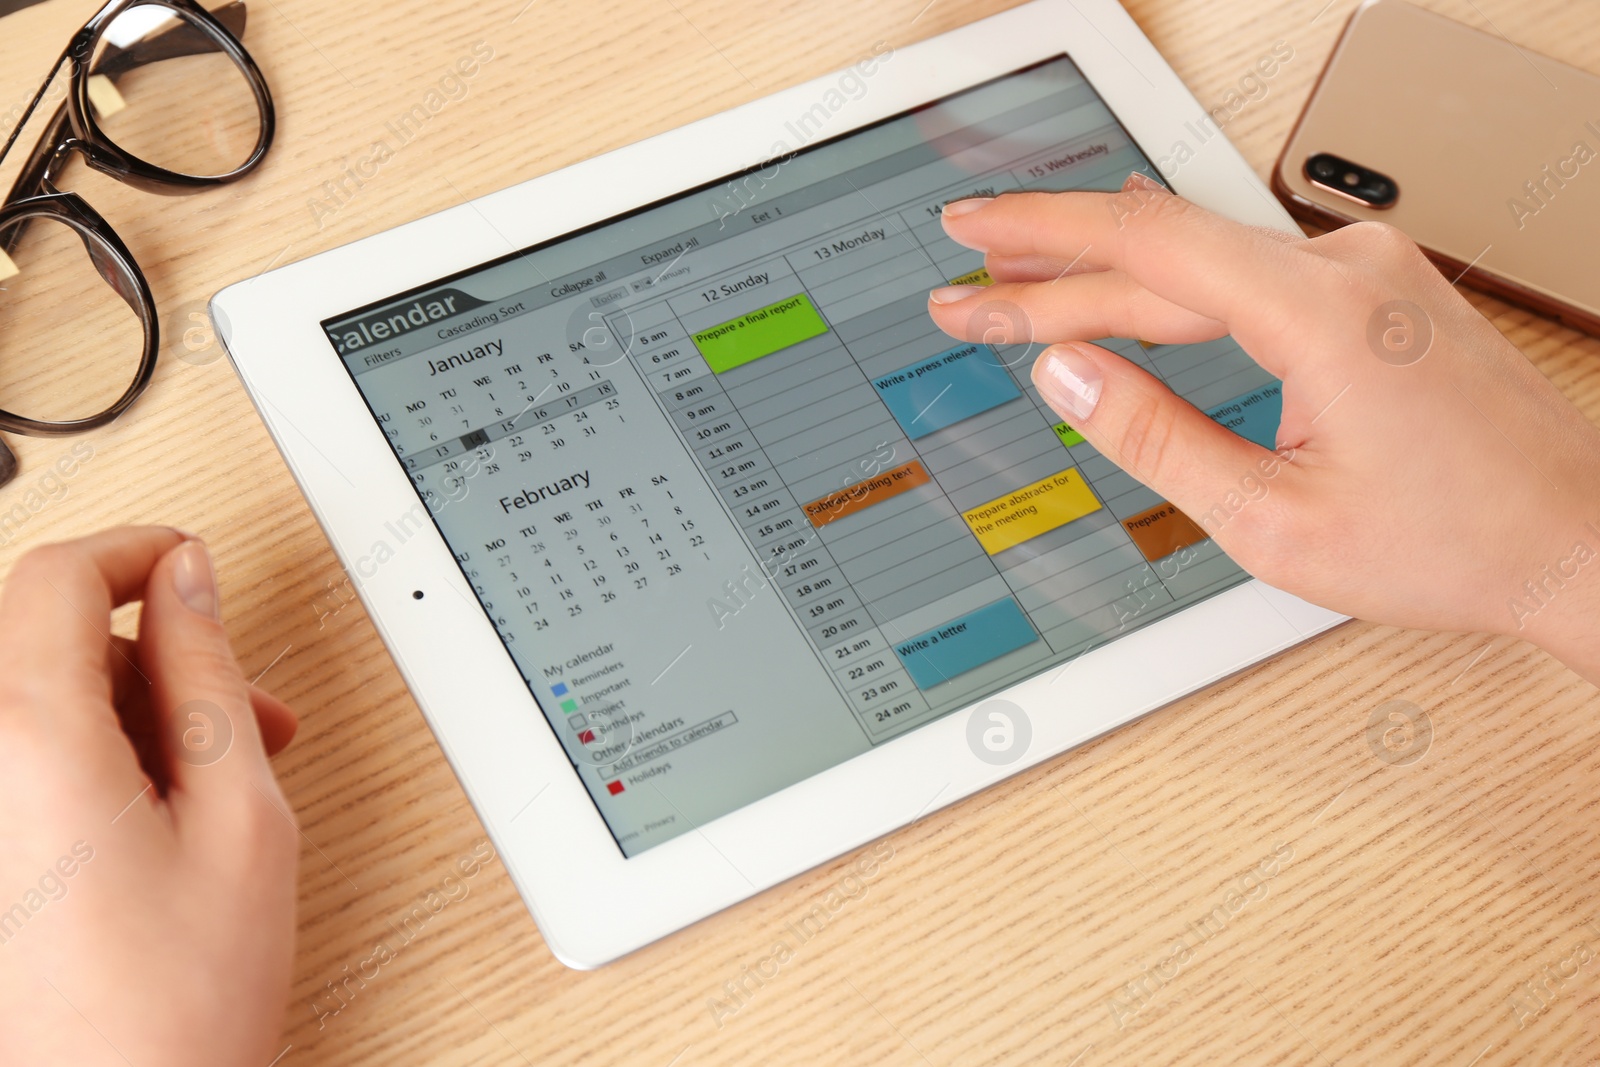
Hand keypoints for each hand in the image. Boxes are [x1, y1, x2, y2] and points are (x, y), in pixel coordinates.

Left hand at [0, 527, 299, 1065]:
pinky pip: (19, 769)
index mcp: (28, 740)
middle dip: (151, 655)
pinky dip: (88, 766)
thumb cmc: (172, 1007)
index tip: (187, 561)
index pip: (58, 577)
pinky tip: (158, 822)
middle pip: (42, 641)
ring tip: (212, 784)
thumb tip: (191, 585)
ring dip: (126, 715)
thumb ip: (208, 676)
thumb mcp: (238, 815)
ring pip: (32, 707)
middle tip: (241, 708)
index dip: (136, 551)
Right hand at [927, 176, 1599, 683]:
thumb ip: (1152, 437)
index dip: (1036, 241)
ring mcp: (1368, 272)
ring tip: (1016, 284)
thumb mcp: (1271, 520)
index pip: (1140, 246)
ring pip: (1202, 259)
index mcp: (1320, 314)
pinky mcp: (1376, 292)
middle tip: (964, 288)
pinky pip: (1248, 271)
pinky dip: (1173, 285)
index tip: (968, 239)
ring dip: (1106, 275)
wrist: (1579, 539)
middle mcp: (1348, 268)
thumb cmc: (1454, 543)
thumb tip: (1067, 374)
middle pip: (1162, 251)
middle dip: (1049, 271)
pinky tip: (1127, 284)